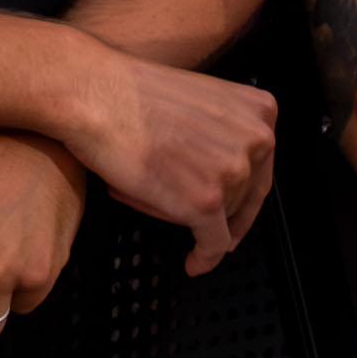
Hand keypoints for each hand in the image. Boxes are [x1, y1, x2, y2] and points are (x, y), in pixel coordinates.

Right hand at [47, 48, 275, 275]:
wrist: (96, 96)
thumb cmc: (130, 94)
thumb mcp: (200, 99)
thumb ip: (223, 131)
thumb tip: (224, 172)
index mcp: (258, 110)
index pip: (260, 167)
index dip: (242, 194)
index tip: (234, 211)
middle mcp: (257, 139)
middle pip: (243, 195)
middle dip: (214, 207)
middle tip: (192, 217)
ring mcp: (233, 172)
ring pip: (223, 219)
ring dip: (188, 216)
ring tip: (150, 194)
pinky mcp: (207, 202)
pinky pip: (213, 245)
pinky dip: (204, 259)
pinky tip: (194, 263)